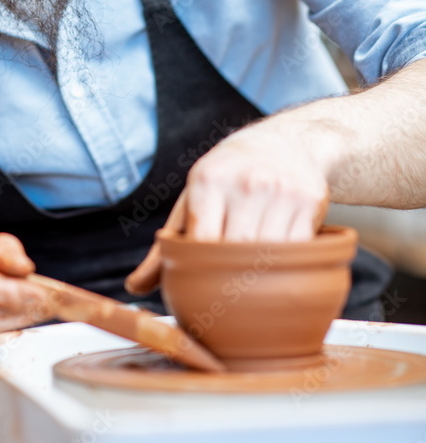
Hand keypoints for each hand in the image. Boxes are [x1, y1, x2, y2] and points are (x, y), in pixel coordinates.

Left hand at [126, 120, 329, 295]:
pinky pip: (298, 248)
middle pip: (237, 252)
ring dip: (261, 275)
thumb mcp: (192, 201)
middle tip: (229, 299)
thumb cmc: (226, 179)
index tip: (203, 288)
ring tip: (253, 286)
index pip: (202, 242)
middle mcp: (244, 182)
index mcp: (207, 181)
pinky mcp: (308, 200)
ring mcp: (279, 190)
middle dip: (232, 279)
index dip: (202, 272)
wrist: (282, 143)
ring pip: (270, 254)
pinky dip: (288, 264)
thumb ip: (165, 248)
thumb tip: (134, 287)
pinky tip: (278, 267)